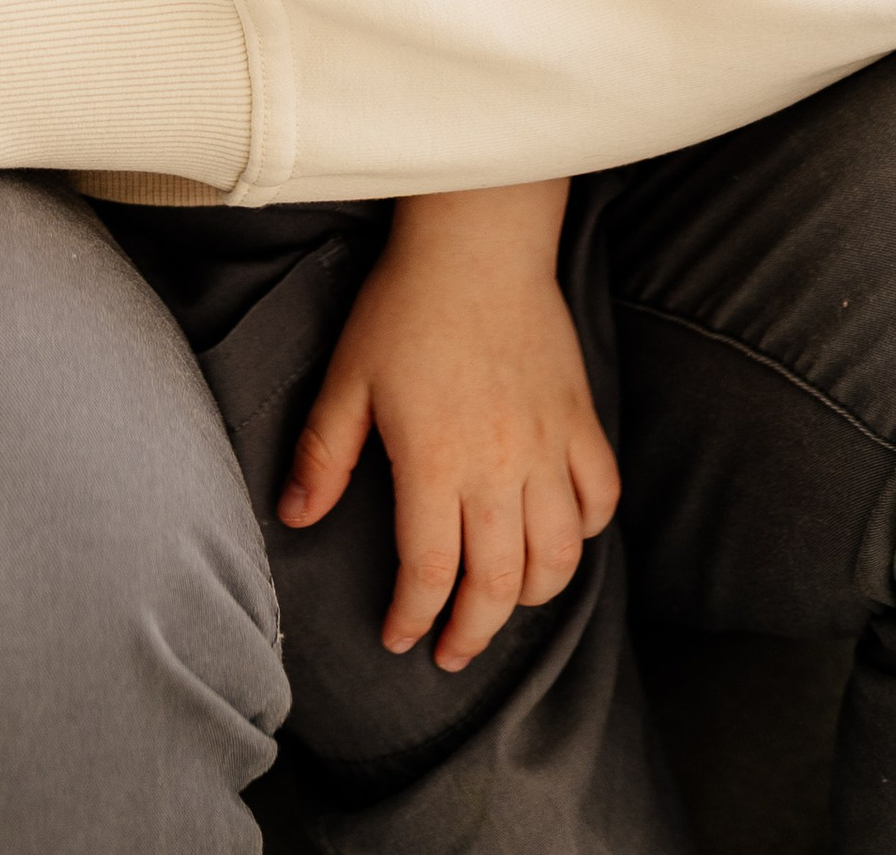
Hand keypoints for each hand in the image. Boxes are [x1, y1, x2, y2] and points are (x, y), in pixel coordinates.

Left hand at [277, 185, 619, 672]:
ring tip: (505, 606)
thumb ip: (324, 454)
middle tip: (454, 653)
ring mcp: (548, 447)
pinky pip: (600, 497)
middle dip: (474, 631)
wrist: (476, 242)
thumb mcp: (347, 377)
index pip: (431, 572)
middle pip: (500, 583)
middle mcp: (500, 469)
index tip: (400, 639)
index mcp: (437, 464)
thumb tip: (294, 517)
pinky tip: (562, 537)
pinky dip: (587, 530)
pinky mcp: (580, 420)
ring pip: (560, 556)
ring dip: (534, 596)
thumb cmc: (404, 305)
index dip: (415, 618)